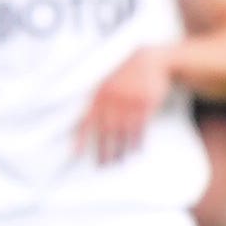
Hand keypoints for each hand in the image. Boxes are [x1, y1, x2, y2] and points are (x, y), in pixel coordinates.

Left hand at [75, 45, 176, 164]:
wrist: (150, 59)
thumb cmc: (125, 72)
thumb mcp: (106, 80)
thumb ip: (97, 99)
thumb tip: (84, 120)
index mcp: (100, 95)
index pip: (87, 120)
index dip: (81, 138)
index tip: (76, 154)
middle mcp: (114, 100)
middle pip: (106, 131)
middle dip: (104, 150)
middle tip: (102, 165)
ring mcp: (131, 102)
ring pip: (124, 132)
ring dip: (120, 149)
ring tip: (117, 161)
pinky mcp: (147, 104)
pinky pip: (141, 127)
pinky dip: (138, 141)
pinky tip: (135, 150)